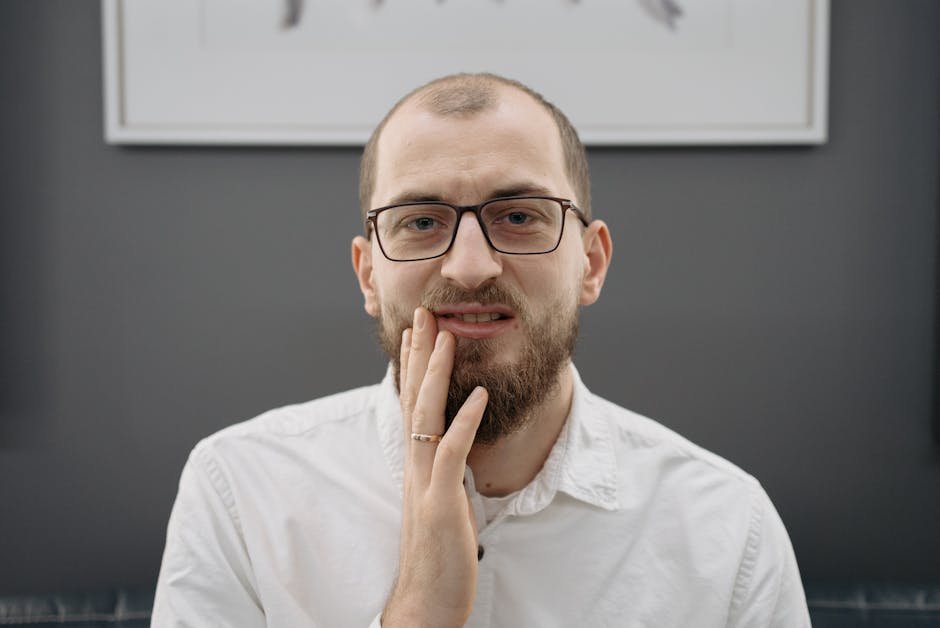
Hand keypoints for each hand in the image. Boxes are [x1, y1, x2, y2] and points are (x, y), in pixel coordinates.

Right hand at [382, 307, 487, 627]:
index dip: (413, 367)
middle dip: (418, 354)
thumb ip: (441, 474)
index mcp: (415, 466)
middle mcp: (415, 467)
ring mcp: (425, 484)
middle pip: (413, 399)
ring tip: (446, 337)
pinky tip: (480, 395)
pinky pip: (452, 454)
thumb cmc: (436, 558)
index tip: (418, 333)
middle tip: (424, 314)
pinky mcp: (440, 503)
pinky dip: (465, 422)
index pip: (412, 405)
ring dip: (436, 374)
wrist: (423, 604)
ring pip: (427, 416)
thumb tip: (450, 449)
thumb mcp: (438, 504)